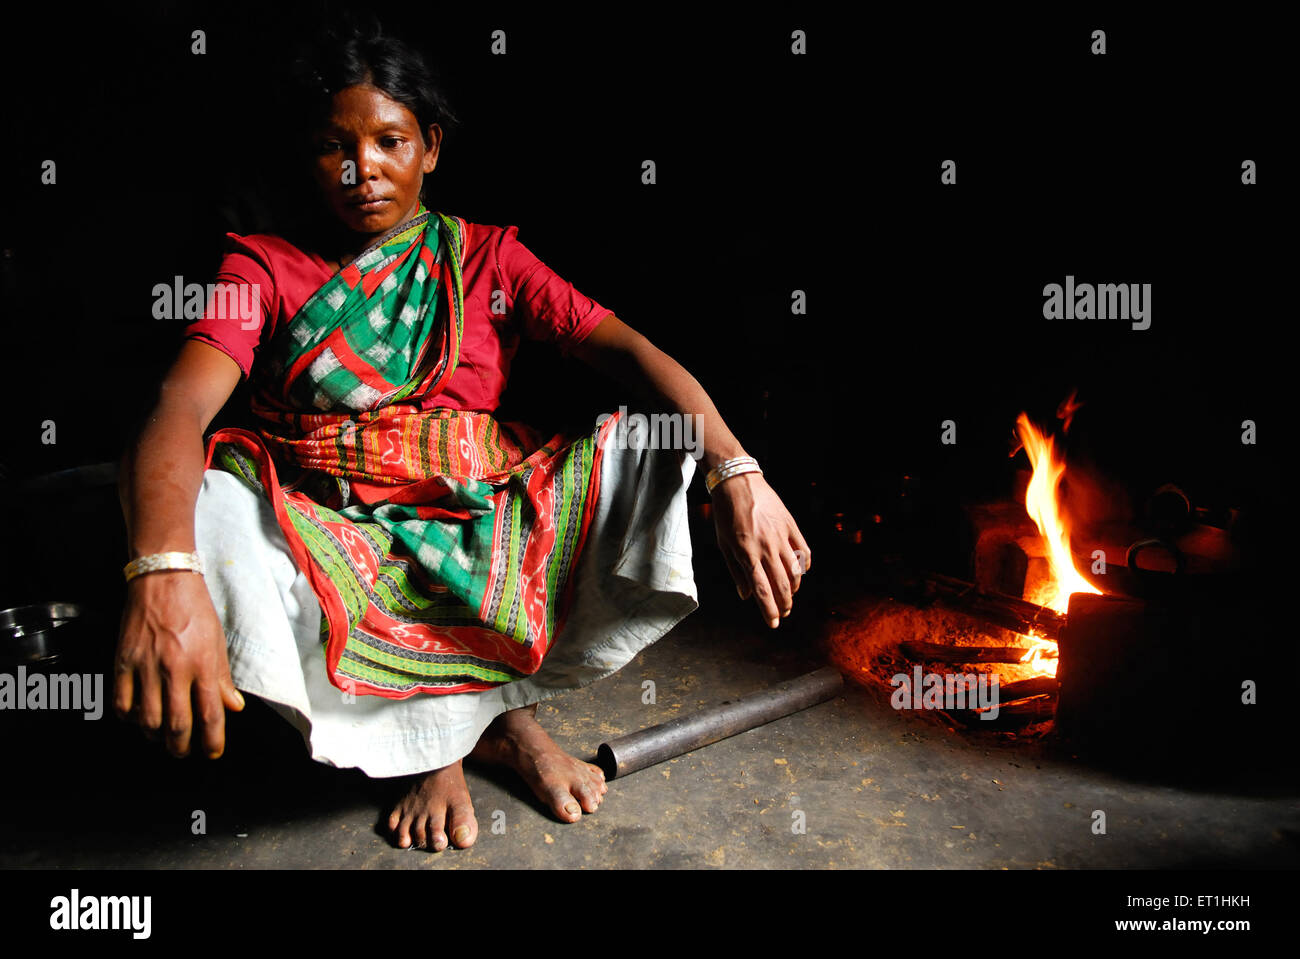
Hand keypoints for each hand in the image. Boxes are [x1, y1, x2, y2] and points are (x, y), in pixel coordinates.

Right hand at [114, 572, 244, 757]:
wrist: (164, 580)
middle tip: (184, 751)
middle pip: (177, 726)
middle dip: (182, 747)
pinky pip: (122, 703)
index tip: (212, 752)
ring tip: (161, 737)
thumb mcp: (218, 641)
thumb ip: (222, 678)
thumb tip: (233, 707)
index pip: (210, 715)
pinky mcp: (123, 661)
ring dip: (155, 737)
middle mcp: (176, 670)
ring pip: (148, 721)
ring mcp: (147, 667)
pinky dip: (129, 718)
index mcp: (203, 665)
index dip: (212, 741)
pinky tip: (137, 717)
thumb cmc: (195, 609)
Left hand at [709, 471, 812, 627]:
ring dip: (794, 588)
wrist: (737, 482)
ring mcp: (780, 535)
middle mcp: (766, 547)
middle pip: (781, 585)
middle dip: (784, 604)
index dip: (769, 610)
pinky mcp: (790, 524)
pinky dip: (805, 566)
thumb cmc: (726, 515)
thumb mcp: (723, 544)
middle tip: (783, 612)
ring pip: (795, 571)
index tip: (773, 623)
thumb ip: (736, 571)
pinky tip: (800, 572)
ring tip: (790, 595)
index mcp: (746, 553)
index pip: (761, 590)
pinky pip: (804, 551)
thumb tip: (746, 595)